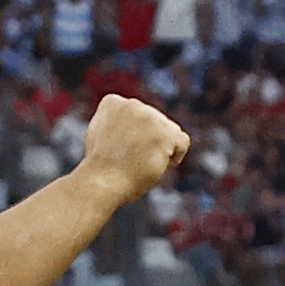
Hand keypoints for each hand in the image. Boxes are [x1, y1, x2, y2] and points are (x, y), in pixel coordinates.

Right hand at [74, 95, 190, 200]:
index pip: (139, 117)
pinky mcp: (165, 133)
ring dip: (160, 149)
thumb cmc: (101, 168)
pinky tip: (156, 164)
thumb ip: (118, 122)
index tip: (117, 150)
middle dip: (148, 142)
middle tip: (128, 160)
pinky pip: (183, 142)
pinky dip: (174, 157)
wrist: (101, 184)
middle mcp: (133, 104)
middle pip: (156, 123)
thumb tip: (136, 121)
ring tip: (140, 162)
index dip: (133, 137)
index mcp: (114, 102)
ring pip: (170, 132)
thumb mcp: (102, 135)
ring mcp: (150, 117)